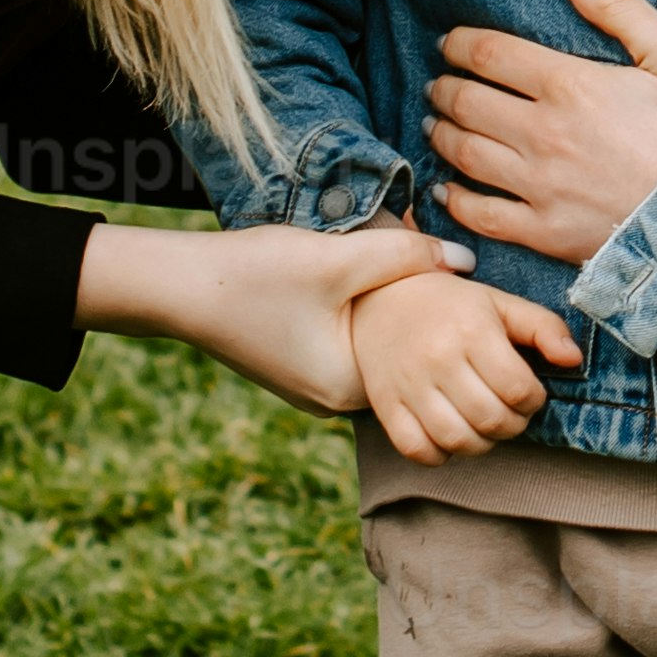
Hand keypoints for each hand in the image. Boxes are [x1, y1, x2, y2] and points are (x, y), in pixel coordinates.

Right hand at [75, 211, 510, 419]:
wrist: (177, 286)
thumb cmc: (255, 275)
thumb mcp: (338, 258)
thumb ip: (405, 256)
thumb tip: (465, 261)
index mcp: (350, 387)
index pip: (425, 374)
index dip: (453, 338)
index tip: (478, 309)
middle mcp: (333, 399)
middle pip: (401, 368)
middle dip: (425, 334)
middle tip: (458, 297)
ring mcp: (310, 386)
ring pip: (373, 354)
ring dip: (391, 327)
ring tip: (418, 289)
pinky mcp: (294, 364)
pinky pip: (346, 348)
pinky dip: (361, 324)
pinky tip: (367, 290)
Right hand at [353, 266, 574, 465]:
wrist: (378, 299)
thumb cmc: (451, 305)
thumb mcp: (500, 303)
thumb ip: (544, 327)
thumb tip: (574, 360)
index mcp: (472, 330)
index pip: (518, 389)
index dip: (534, 401)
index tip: (529, 393)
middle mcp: (438, 359)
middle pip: (491, 420)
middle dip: (513, 425)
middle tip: (510, 413)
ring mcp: (408, 385)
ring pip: (457, 441)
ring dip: (482, 445)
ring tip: (485, 426)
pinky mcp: (385, 405)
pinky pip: (417, 450)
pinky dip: (440, 455)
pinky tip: (451, 435)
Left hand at [425, 0, 656, 261]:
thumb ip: (617, 7)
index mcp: (571, 85)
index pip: (491, 54)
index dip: (460, 44)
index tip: (450, 43)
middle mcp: (543, 134)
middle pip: (467, 103)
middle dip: (446, 87)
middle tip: (440, 82)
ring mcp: (539, 187)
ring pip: (465, 154)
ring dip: (441, 134)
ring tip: (436, 123)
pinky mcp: (545, 233)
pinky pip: (481, 214)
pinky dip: (454, 199)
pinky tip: (447, 188)